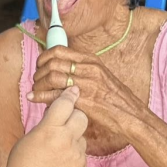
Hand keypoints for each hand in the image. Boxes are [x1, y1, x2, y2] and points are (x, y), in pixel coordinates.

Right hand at [6, 86, 86, 166]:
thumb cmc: (21, 164)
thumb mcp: (28, 137)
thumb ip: (45, 124)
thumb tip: (55, 113)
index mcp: (50, 129)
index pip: (65, 103)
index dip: (69, 95)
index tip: (73, 90)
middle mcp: (66, 140)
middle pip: (81, 116)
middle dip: (75, 116)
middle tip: (65, 122)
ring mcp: (77, 156)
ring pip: (82, 138)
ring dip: (73, 140)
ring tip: (58, 151)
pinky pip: (82, 156)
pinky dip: (73, 157)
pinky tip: (60, 164)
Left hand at [28, 47, 145, 134]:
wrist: (132, 116)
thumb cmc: (117, 98)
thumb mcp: (102, 76)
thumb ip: (84, 70)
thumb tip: (63, 69)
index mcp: (91, 61)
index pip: (60, 51)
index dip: (44, 56)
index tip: (39, 64)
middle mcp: (88, 69)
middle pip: (52, 62)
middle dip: (39, 71)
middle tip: (35, 80)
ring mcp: (86, 84)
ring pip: (51, 77)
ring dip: (38, 84)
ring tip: (35, 90)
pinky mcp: (83, 100)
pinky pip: (55, 95)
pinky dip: (40, 96)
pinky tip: (34, 98)